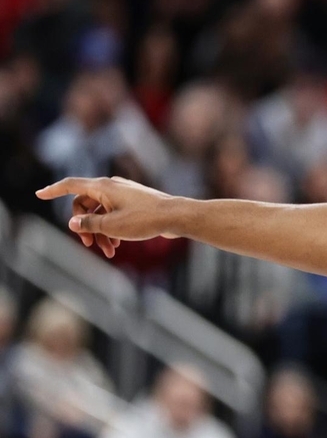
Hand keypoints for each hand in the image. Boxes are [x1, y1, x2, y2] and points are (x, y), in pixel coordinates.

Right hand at [35, 176, 178, 257]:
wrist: (176, 217)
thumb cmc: (145, 219)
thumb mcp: (112, 225)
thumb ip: (89, 224)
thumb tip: (73, 223)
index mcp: (103, 187)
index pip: (71, 186)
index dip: (53, 190)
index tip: (39, 194)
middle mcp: (111, 187)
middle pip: (84, 205)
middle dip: (84, 226)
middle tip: (89, 244)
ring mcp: (123, 194)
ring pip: (100, 213)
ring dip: (99, 232)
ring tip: (108, 251)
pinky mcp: (133, 203)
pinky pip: (113, 215)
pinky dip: (111, 229)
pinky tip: (117, 246)